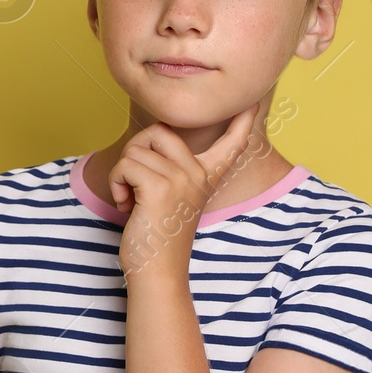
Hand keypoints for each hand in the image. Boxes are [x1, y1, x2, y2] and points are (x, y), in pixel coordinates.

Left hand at [108, 97, 268, 280]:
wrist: (157, 273)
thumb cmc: (157, 237)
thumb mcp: (170, 198)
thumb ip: (170, 171)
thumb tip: (150, 140)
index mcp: (207, 176)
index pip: (232, 141)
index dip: (243, 119)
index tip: (255, 100)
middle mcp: (198, 173)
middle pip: (159, 131)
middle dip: (135, 152)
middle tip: (135, 183)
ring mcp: (182, 178)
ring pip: (135, 150)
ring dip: (122, 175)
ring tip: (132, 200)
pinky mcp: (161, 186)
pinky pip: (125, 165)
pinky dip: (116, 183)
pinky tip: (126, 205)